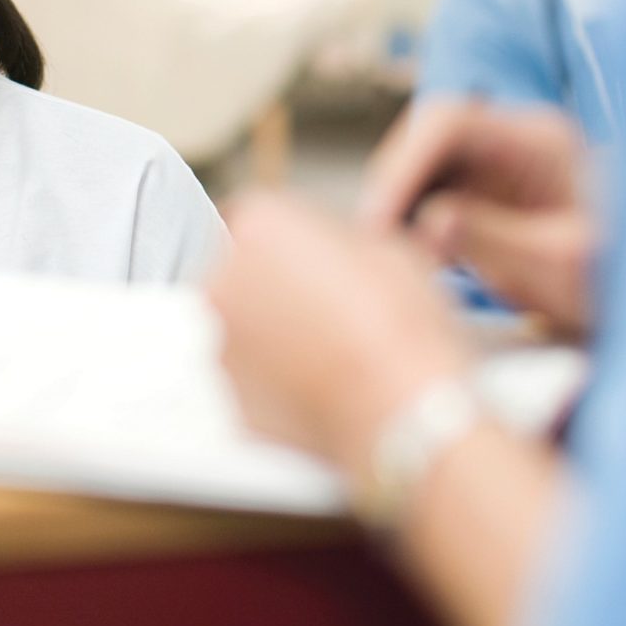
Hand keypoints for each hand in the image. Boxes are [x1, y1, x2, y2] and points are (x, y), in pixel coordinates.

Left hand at [207, 191, 472, 477]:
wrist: (400, 408)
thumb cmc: (401, 325)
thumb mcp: (388, 247)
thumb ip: (341, 240)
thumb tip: (339, 254)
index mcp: (260, 226)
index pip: (259, 217)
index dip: (294, 238)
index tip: (320, 256)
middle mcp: (225, 282)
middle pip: (243, 274)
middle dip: (278, 285)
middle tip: (331, 304)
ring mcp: (224, 348)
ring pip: (247, 331)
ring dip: (277, 334)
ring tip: (335, 350)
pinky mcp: (235, 402)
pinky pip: (255, 381)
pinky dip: (280, 382)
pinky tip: (327, 385)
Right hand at [359, 101, 596, 337]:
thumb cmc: (618, 279)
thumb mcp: (559, 266)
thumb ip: (494, 239)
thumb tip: (429, 221)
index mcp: (538, 140)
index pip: (450, 123)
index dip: (403, 165)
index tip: (379, 219)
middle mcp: (513, 143)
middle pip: (427, 141)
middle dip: (393, 187)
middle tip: (371, 246)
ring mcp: (498, 170)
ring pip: (424, 170)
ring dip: (399, 208)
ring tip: (386, 261)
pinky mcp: (489, 201)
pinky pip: (435, 198)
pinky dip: (414, 228)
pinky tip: (410, 266)